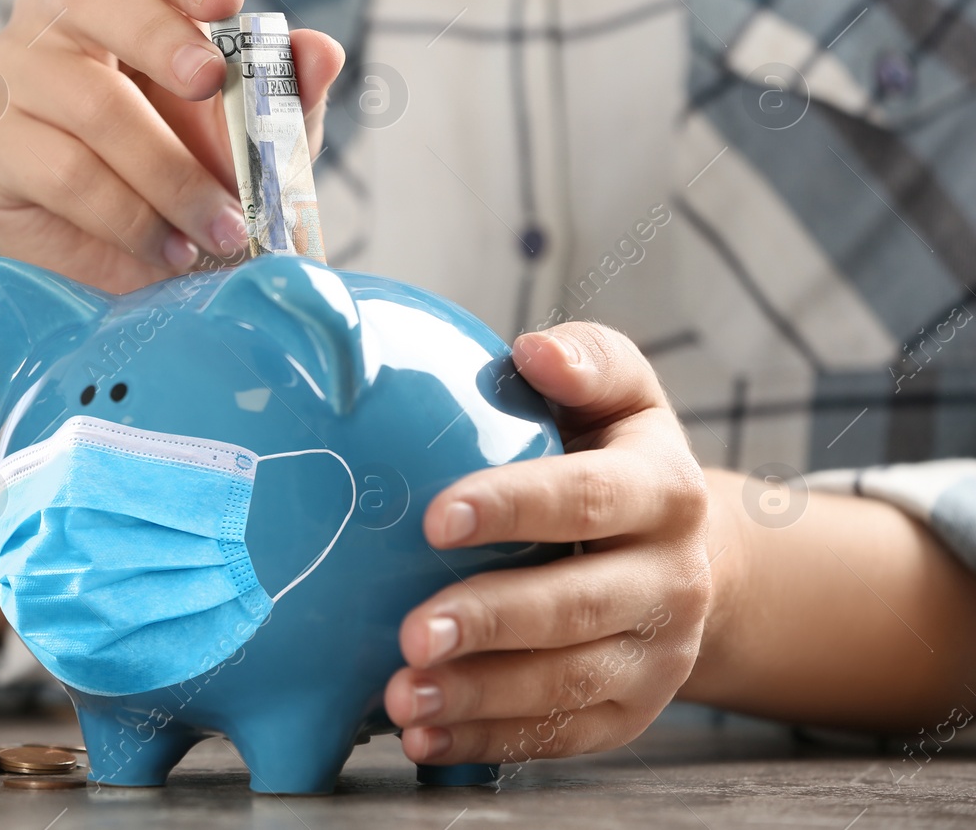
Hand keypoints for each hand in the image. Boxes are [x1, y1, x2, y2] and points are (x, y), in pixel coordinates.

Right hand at [0, 0, 344, 293]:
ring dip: (169, 174)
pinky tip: (166, 247)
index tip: (226, 0)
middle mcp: (55, 11)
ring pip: (92, 104)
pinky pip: (64, 172)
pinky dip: (129, 217)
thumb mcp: (253, 142)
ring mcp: (9, 73)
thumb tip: (323, 52)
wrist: (127, 262)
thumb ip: (286, 97)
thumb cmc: (186, 175)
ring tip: (221, 228)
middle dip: (163, 40)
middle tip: (212, 84)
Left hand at [384, 322, 712, 766]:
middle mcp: (674, 578)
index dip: (515, 508)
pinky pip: (560, 736)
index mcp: (665, 491)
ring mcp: (657, 653)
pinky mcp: (631, 711)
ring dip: (480, 695)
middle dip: (490, 621)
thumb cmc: (619, 458)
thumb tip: (534, 350)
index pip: (590, 498)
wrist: (688, 554)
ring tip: (403, 694)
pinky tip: (423, 736)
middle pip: (578, 605)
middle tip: (411, 632)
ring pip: (568, 683)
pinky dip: (488, 742)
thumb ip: (586, 362)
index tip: (436, 518)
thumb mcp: (622, 395)